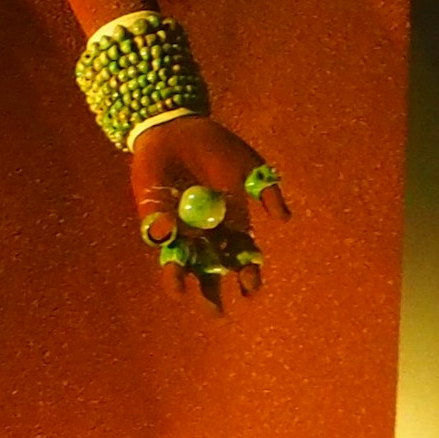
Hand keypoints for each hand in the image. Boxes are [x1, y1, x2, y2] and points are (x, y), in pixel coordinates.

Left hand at [127, 116, 285, 297]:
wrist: (176, 127)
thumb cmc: (216, 145)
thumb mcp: (247, 164)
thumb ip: (265, 190)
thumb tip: (284, 219)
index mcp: (232, 223)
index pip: (241, 257)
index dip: (247, 275)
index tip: (250, 289)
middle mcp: (205, 232)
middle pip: (211, 270)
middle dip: (213, 293)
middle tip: (217, 311)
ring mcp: (179, 227)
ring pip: (183, 263)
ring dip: (184, 283)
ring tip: (186, 296)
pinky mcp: (154, 218)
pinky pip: (159, 241)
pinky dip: (166, 255)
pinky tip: (173, 273)